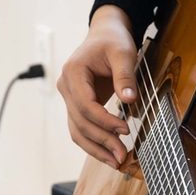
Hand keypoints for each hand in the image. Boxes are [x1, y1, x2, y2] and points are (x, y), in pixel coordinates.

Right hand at [56, 7, 139, 165]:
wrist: (106, 33)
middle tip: (123, 155)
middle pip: (80, 122)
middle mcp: (66, 87)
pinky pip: (82, 128)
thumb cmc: (113, 40)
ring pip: (77, 130)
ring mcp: (69, 97)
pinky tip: (109, 153)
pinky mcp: (77, 104)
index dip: (104, 121)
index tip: (125, 130)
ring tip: (116, 161)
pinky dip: (94, 143)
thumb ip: (125, 76)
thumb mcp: (123, 53)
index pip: (85, 105)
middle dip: (102, 140)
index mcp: (73, 72)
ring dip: (96, 148)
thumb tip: (129, 100)